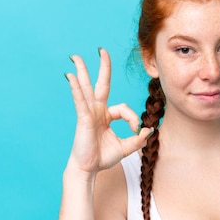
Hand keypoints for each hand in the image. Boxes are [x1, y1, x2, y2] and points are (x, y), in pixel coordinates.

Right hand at [64, 51, 152, 175]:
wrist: (89, 169)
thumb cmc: (103, 158)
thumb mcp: (126, 147)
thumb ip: (138, 139)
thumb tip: (149, 129)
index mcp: (106, 116)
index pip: (124, 108)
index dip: (133, 118)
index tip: (137, 131)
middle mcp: (96, 111)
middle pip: (100, 84)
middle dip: (103, 67)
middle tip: (102, 50)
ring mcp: (88, 113)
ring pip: (86, 88)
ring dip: (82, 71)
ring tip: (76, 57)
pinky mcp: (82, 118)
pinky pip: (80, 100)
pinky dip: (75, 88)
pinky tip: (70, 76)